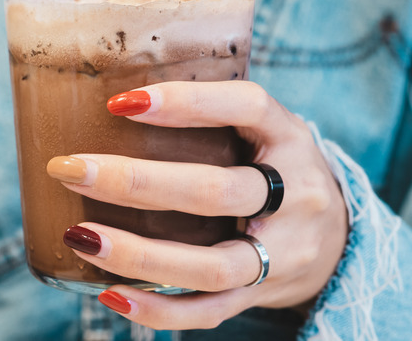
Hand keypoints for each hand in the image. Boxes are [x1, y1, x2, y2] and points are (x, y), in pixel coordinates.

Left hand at [47, 80, 347, 329]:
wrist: (340, 237)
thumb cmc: (278, 168)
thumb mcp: (264, 129)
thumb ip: (213, 115)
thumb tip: (117, 101)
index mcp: (289, 137)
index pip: (245, 107)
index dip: (187, 102)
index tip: (121, 103)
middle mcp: (294, 194)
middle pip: (215, 191)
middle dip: (136, 183)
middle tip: (71, 169)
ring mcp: (283, 251)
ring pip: (210, 264)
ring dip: (137, 254)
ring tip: (80, 235)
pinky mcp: (263, 292)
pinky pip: (210, 310)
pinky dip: (159, 309)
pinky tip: (111, 294)